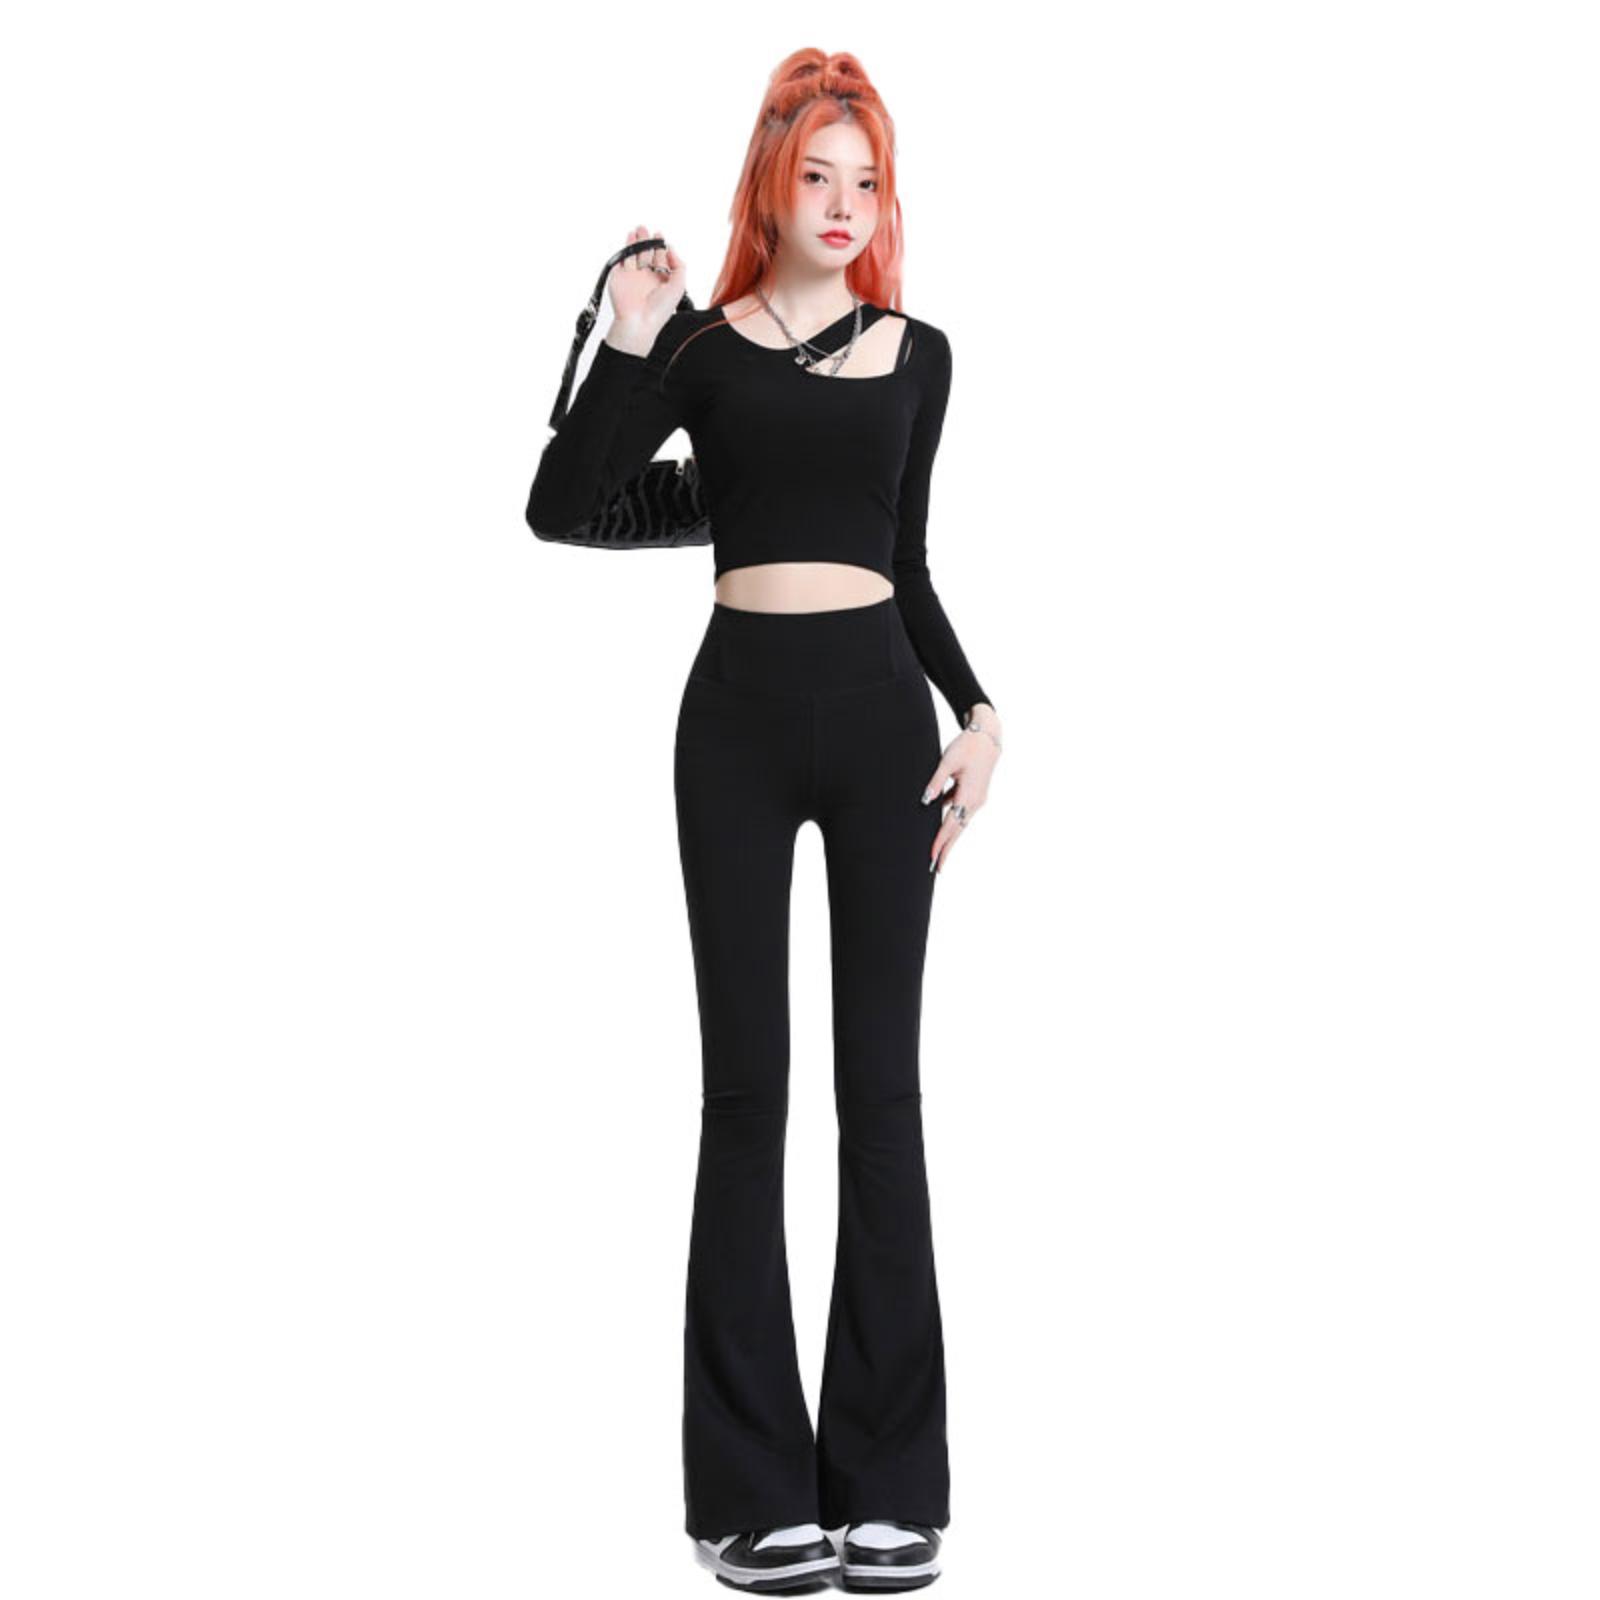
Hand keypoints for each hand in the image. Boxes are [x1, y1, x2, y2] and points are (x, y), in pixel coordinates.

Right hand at [603, 224, 686, 354]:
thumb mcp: (679, 285)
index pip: (661, 259)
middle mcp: (646, 278)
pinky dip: (626, 247)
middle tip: (648, 230)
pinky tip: (629, 238)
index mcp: (660, 281)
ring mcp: (633, 276)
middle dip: (648, 241)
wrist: (638, 321)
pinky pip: (622, 258)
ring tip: (639, 229)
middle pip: (647, 254)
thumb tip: (672, 249)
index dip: (661, 247)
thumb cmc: (658, 310)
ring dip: (637, 241)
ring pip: (635, 254)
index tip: (661, 237)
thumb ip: (679, 266)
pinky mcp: (620, 276)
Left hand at [921, 706, 1001, 872]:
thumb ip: (936, 782)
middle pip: (958, 831)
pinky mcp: (974, 795)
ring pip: (960, 824)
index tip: (932, 856)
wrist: (988, 736)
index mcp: (969, 795)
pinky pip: (960, 814)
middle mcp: (975, 802)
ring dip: (949, 839)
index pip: (951, 824)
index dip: (941, 841)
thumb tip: (925, 801)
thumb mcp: (948, 761)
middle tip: (936, 869)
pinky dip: (951, 824)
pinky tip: (940, 832)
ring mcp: (977, 800)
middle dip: (947, 850)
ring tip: (937, 855)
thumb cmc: (967, 745)